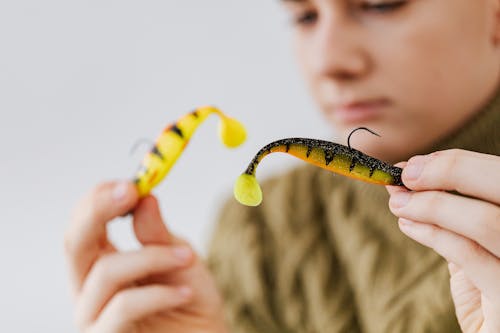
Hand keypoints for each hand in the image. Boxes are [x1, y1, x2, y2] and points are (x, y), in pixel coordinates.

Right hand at [64, 181, 227, 332]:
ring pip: (105, 273)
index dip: (98, 199)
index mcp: (103, 262)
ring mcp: (94, 316)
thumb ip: (158, 233)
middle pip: (74, 243)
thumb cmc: (191, 301)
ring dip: (151, 256)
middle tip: (130, 190)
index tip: (129, 183)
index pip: (84, 225)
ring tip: (187, 257)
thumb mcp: (179, 258)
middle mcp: (90, 288)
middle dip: (98, 211)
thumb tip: (144, 197)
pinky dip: (159, 294)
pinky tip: (186, 292)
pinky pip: (123, 307)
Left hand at [386, 149, 499, 332]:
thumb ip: (454, 220)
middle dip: (450, 170)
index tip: (414, 166)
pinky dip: (432, 233)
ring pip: (487, 220)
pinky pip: (468, 254)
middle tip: (406, 176)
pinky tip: (408, 226)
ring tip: (399, 204)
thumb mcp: (478, 251)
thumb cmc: (491, 293)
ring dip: (432, 205)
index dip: (458, 163)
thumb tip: (410, 185)